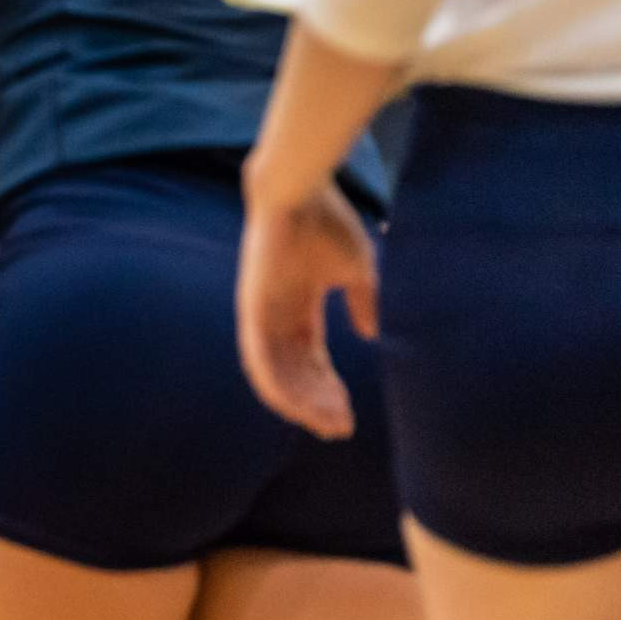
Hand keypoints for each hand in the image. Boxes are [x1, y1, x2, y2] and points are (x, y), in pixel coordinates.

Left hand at [237, 182, 376, 440]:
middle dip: (316, 404)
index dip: (328, 390)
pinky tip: (294, 406)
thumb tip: (370, 335)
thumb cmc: (327, 223)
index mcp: (300, 308)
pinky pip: (256, 355)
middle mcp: (277, 316)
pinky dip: (273, 383)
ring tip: (324, 424)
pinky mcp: (250, 307)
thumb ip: (362, 303)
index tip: (348, 416)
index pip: (312, 360)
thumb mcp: (355, 271)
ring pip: (274, 372)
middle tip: (339, 429)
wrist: (300, 191)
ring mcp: (261, 313)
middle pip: (294, 373)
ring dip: (298, 402)